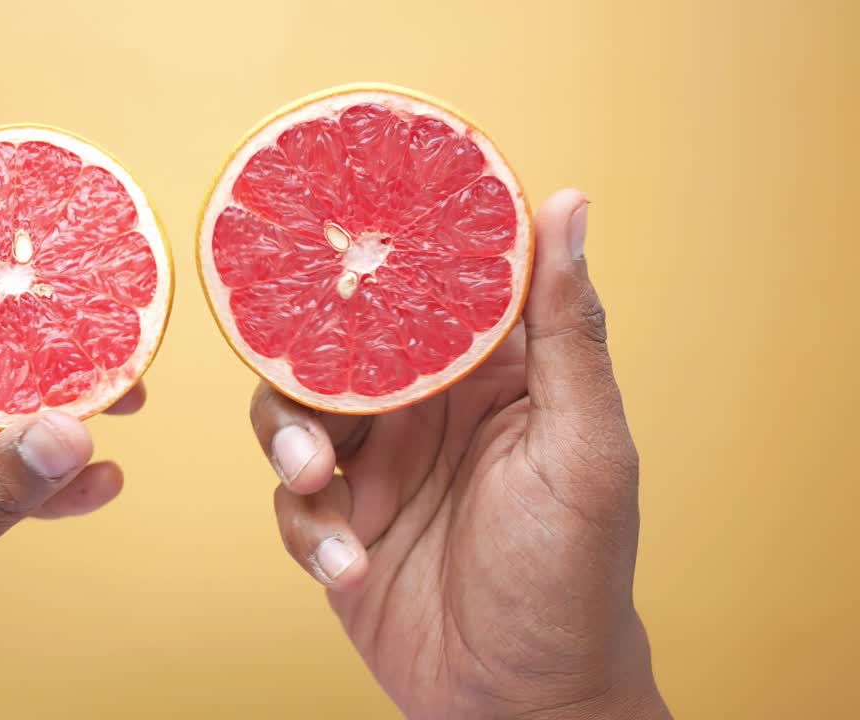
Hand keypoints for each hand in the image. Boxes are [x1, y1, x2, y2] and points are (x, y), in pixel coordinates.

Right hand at [251, 191, 670, 718]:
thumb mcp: (584, 446)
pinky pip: (292, 504)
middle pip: (337, 347)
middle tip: (307, 383)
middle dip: (310, 362)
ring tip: (316, 478)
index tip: (340, 222)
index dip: (385, 254)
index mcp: (487, 377)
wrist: (523, 704)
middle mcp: (424, 412)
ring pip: (293, 417)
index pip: (426, 291)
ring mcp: (377, 470)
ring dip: (291, 444)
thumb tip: (567, 203)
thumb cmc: (574, 575)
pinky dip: (307, 530)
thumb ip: (567, 332)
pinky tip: (348, 563)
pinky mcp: (338, 528)